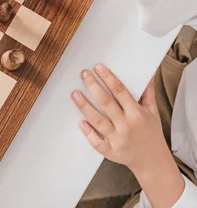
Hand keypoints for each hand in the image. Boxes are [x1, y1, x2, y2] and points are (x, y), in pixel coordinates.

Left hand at [72, 64, 184, 206]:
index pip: (120, 91)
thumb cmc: (150, 132)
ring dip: (85, 106)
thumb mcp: (152, 112)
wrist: (153, 161)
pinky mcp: (111, 151)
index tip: (98, 67)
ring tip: (74, 93)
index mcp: (137, 114)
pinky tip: (80, 122)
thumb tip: (146, 74)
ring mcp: (118, 140)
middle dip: (93, 86)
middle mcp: (127, 126)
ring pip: (98, 121)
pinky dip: (88, 133)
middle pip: (106, 103)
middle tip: (83, 74)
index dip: (108, 78)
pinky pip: (96, 142)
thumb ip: (147, 93)